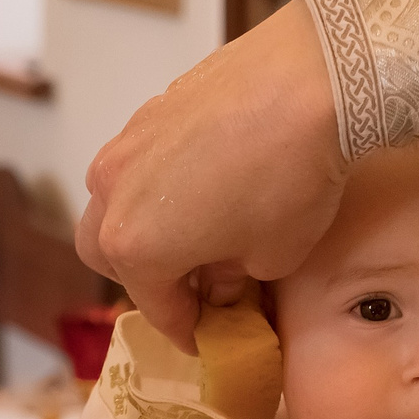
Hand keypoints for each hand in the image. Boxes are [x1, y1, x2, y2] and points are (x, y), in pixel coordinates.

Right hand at [75, 0, 349, 350]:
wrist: (311, 80)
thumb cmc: (290, 183)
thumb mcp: (270, 257)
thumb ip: (232, 280)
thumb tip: (219, 280)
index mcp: (134, 249)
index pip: (157, 308)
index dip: (188, 331)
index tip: (211, 338)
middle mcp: (111, 196)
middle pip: (108, 255)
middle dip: (143, 277)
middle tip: (191, 283)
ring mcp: (125, 146)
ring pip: (115, 203)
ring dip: (145, 226)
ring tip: (194, 229)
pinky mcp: (149, 109)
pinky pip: (141, 162)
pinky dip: (162, 184)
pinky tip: (208, 181)